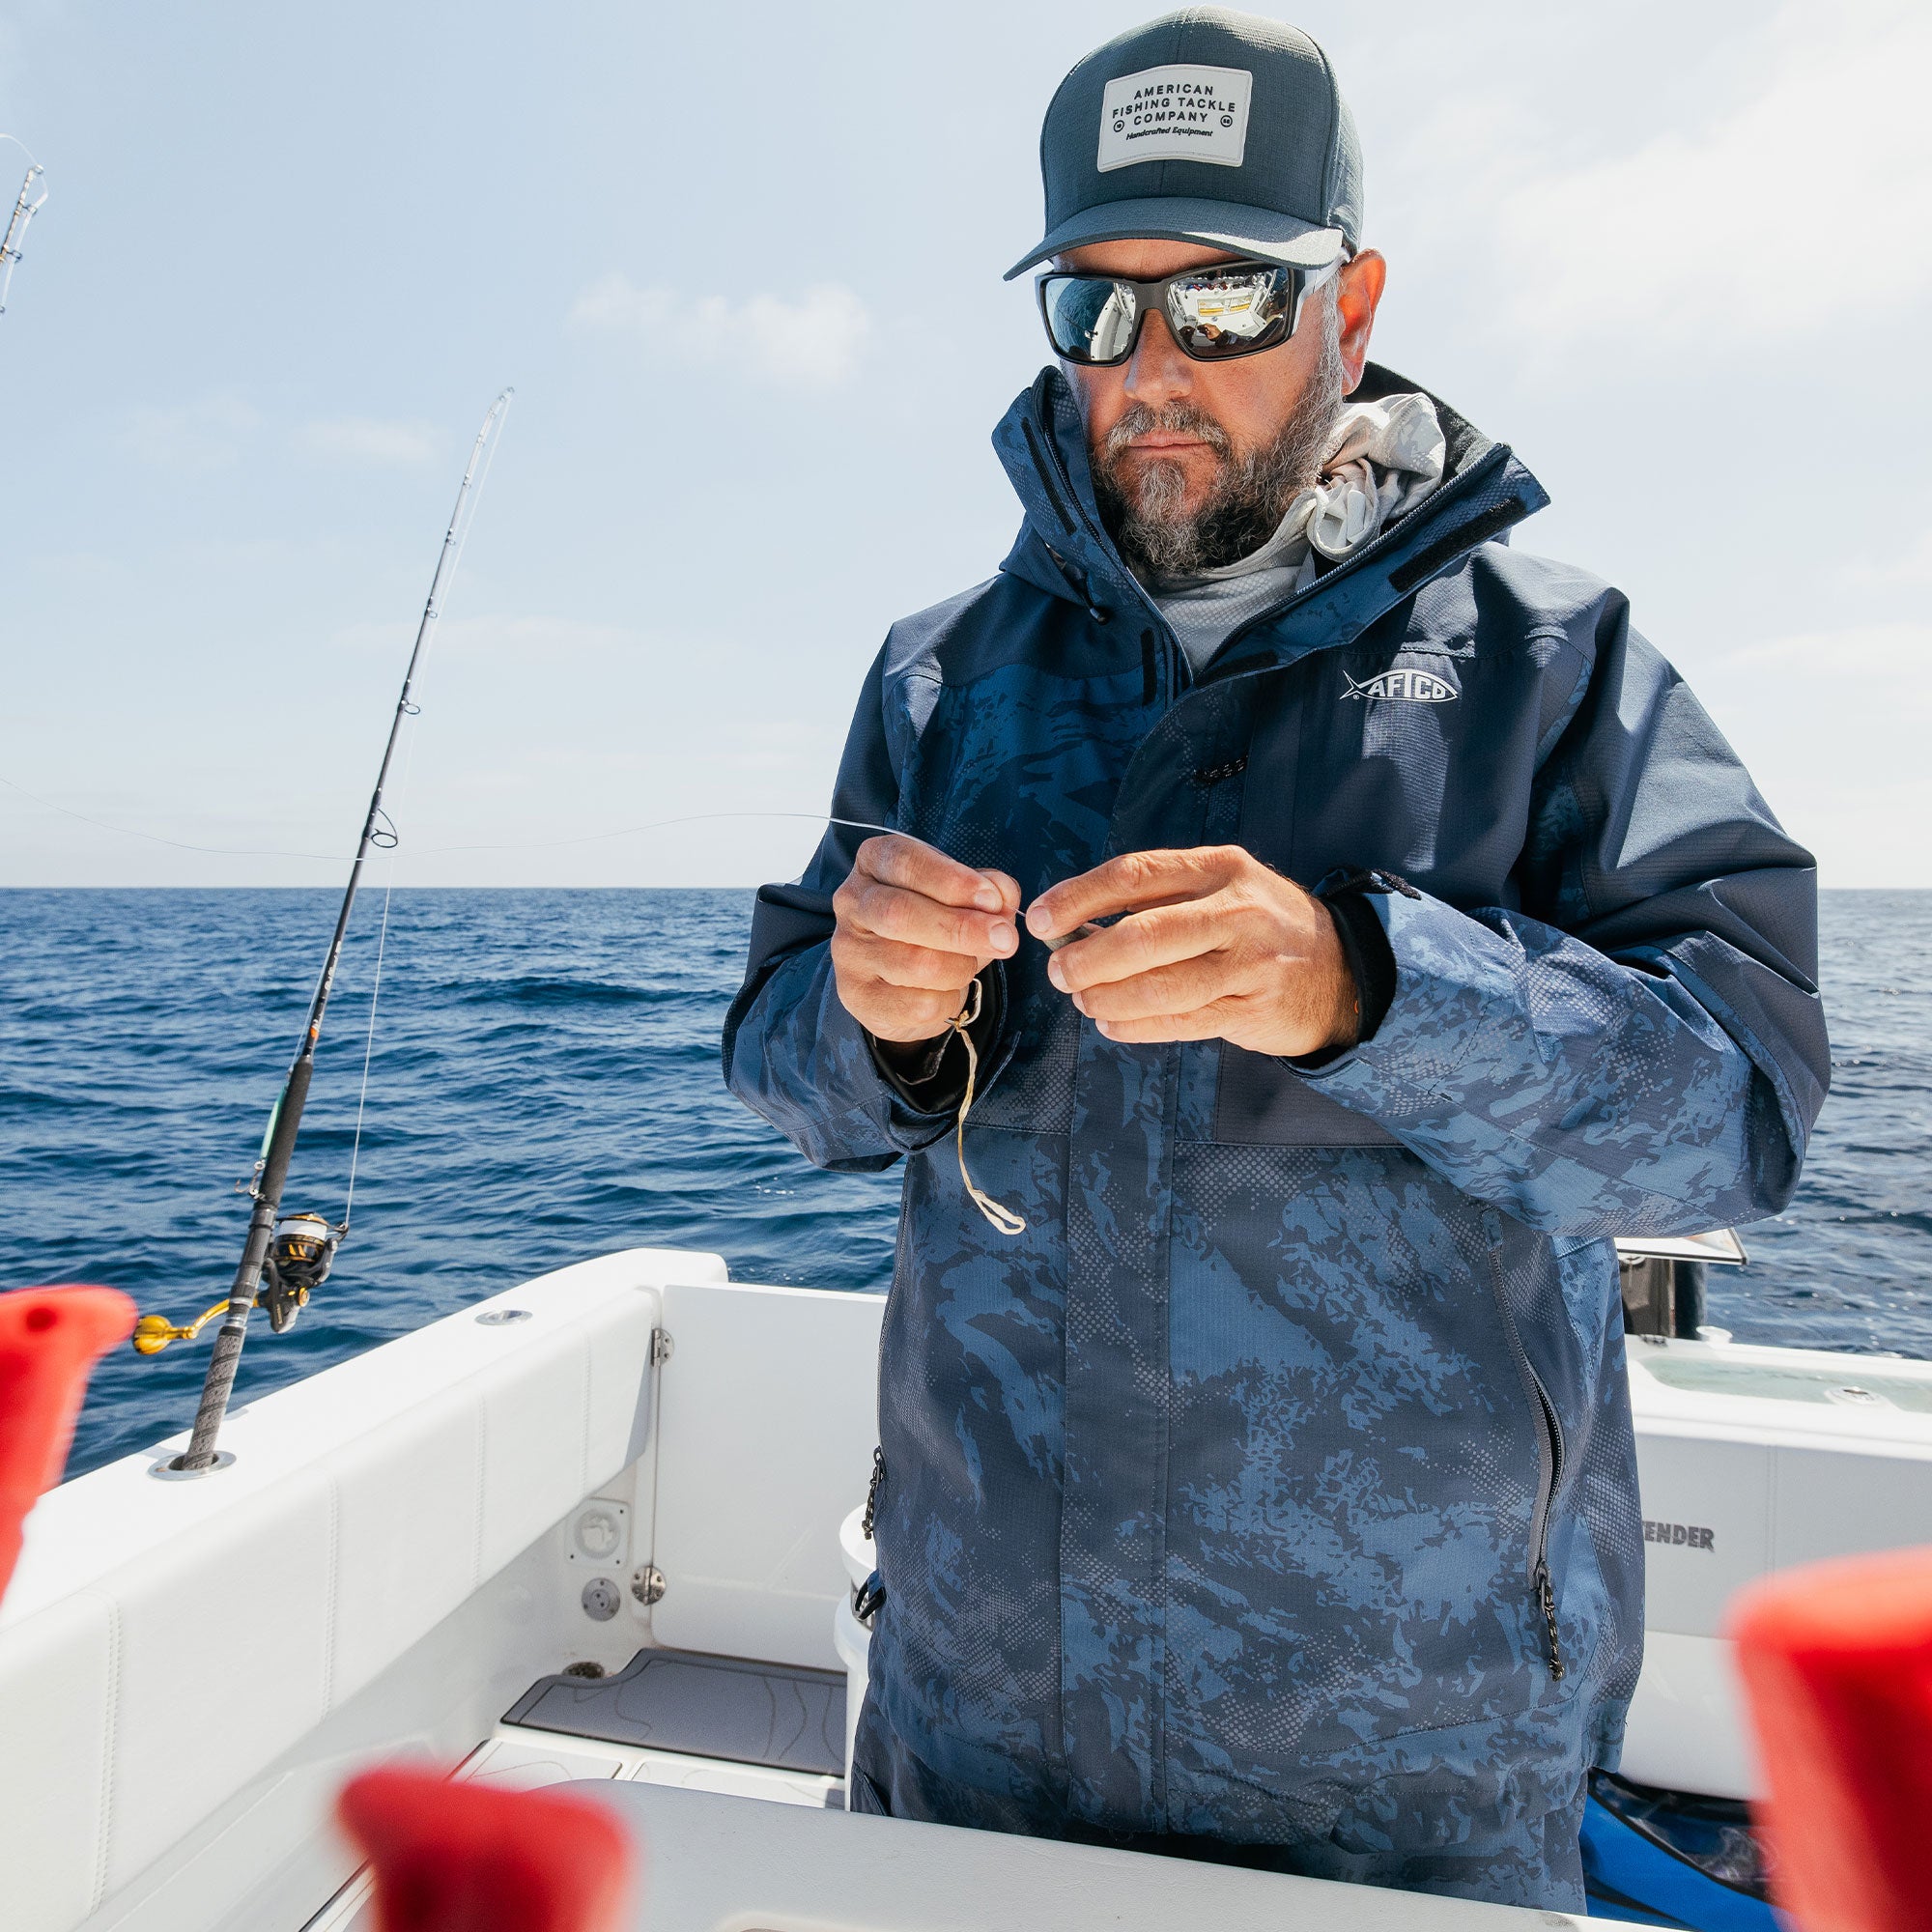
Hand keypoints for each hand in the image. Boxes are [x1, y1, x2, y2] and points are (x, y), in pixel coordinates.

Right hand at [831, 835, 1020, 1043]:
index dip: (951, 880)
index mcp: (874, 862)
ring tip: (971, 964)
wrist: (897, 980)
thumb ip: (987, 890)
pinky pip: (917, 1004)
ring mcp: (849, 952)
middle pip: (901, 914)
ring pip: (914, 962)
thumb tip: (1003, 896)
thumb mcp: (961, 895)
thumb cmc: (932, 922)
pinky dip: (948, 999)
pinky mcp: (858, 996)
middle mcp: (852, 902)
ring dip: (960, 967)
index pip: (904, 861)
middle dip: (961, 928)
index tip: (991, 900)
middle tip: (1005, 939)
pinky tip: (947, 990)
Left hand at [1025, 845, 1356, 1057]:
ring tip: (1083, 1000)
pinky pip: (1181, 1022)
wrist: (1339, 970)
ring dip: (1108, 997)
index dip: (1078, 897)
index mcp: (1219, 868)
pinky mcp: (1252, 1008)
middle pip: (1145, 934)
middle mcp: (1237, 910)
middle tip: (1058, 972)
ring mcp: (1249, 962)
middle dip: (1088, 957)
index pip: (1134, 875)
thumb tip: (1071, 924)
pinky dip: (1136, 1026)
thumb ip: (1155, 901)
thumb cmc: (1256, 927)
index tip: (1040, 920)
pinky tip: (1111, 1022)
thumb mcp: (1218, 890)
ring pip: (1161, 986)